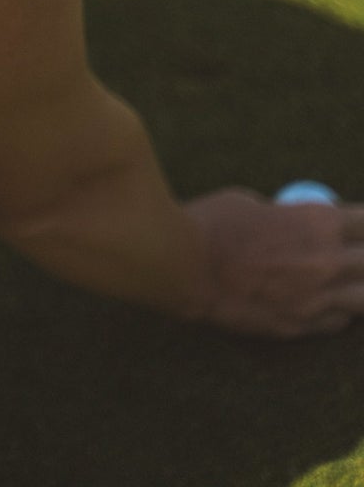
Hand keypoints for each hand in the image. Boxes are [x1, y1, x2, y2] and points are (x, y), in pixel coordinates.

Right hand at [186, 187, 363, 336]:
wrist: (184, 266)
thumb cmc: (213, 223)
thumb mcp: (255, 203)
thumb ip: (288, 216)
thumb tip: (300, 219)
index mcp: (318, 223)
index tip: (358, 226)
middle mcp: (327, 263)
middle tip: (355, 255)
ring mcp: (315, 300)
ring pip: (363, 302)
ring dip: (358, 289)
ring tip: (348, 283)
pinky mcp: (298, 327)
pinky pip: (335, 323)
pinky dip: (337, 312)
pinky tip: (327, 303)